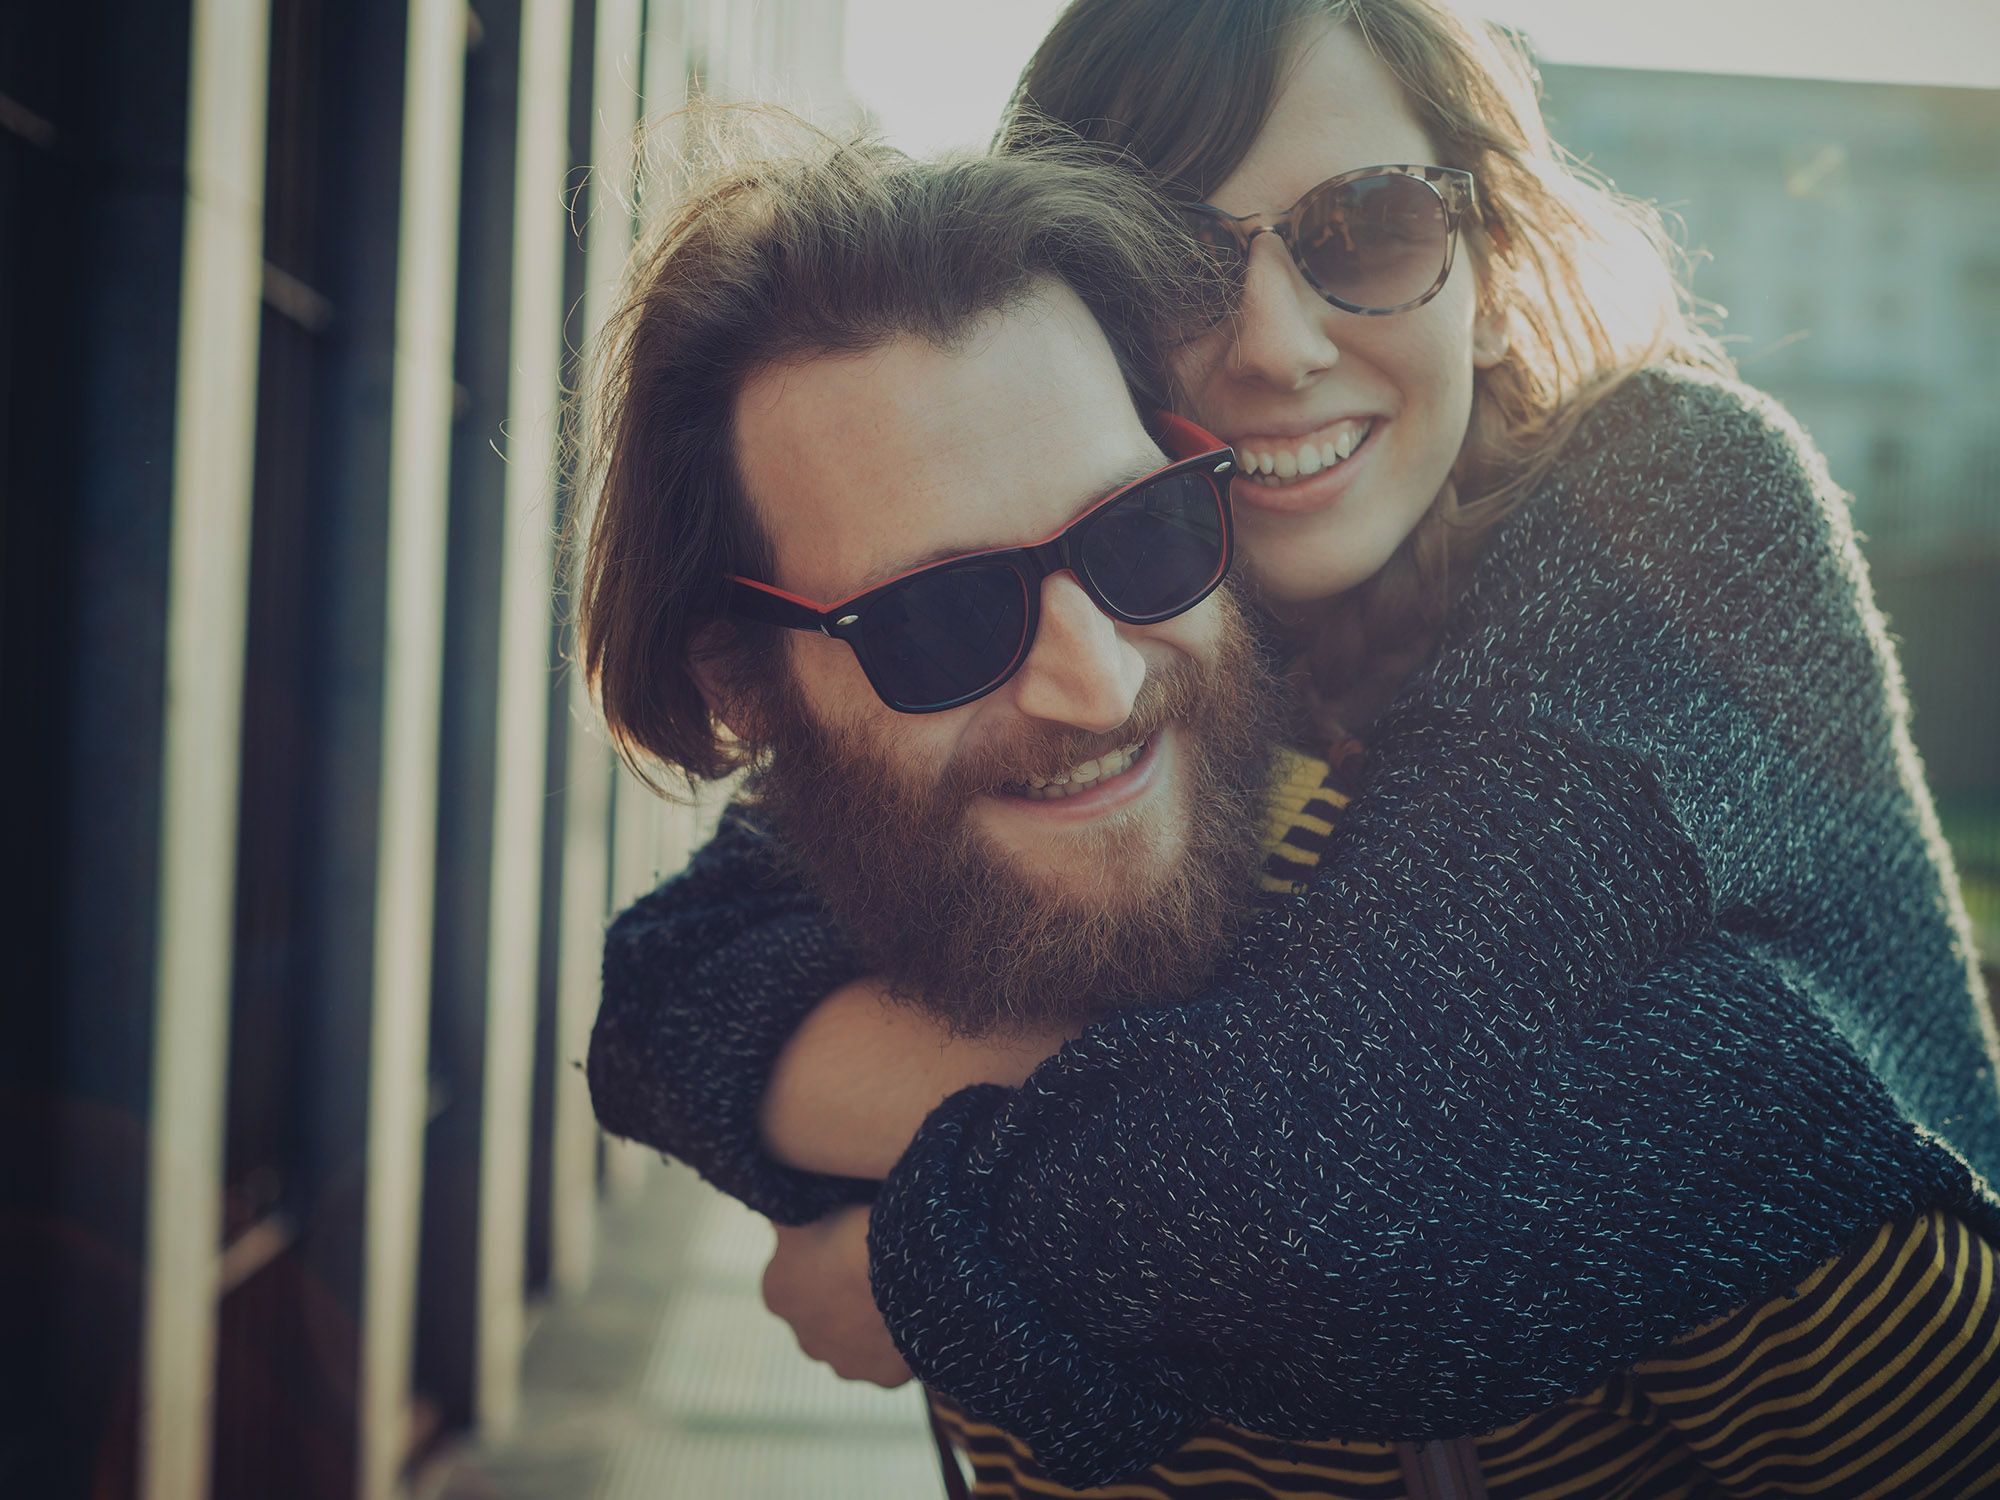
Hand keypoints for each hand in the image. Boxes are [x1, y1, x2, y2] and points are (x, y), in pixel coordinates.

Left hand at [762, 1205, 912, 1387]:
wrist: (904, 1271)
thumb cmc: (852, 1234)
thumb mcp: (807, 1209)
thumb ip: (786, 1215)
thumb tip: (775, 1206)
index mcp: (779, 1293)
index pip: (795, 1276)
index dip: (821, 1258)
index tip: (846, 1243)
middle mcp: (804, 1337)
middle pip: (823, 1315)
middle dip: (842, 1297)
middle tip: (872, 1266)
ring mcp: (844, 1361)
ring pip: (856, 1341)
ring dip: (870, 1322)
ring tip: (897, 1287)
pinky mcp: (881, 1376)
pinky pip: (893, 1356)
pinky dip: (902, 1339)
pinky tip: (915, 1310)